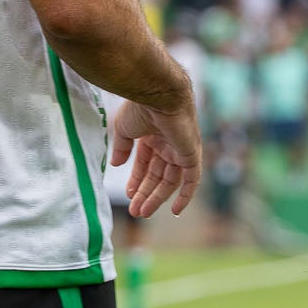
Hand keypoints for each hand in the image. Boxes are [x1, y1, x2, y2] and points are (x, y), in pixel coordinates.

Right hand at [110, 96, 203, 218]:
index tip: (128, 194)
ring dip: (157, 197)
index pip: (146, 163)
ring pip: (170, 180)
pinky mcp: (192, 154)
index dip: (137, 180)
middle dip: (146, 193)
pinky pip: (192, 180)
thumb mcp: (123, 129)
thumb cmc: (140, 107)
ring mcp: (181, 149)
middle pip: (158, 175)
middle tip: (135, 212)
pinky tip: (175, 211)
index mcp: (153, 135)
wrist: (158, 95)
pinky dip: (186, 195)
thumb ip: (121, 148)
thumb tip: (115, 164)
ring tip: (142, 212)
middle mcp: (168, 143)